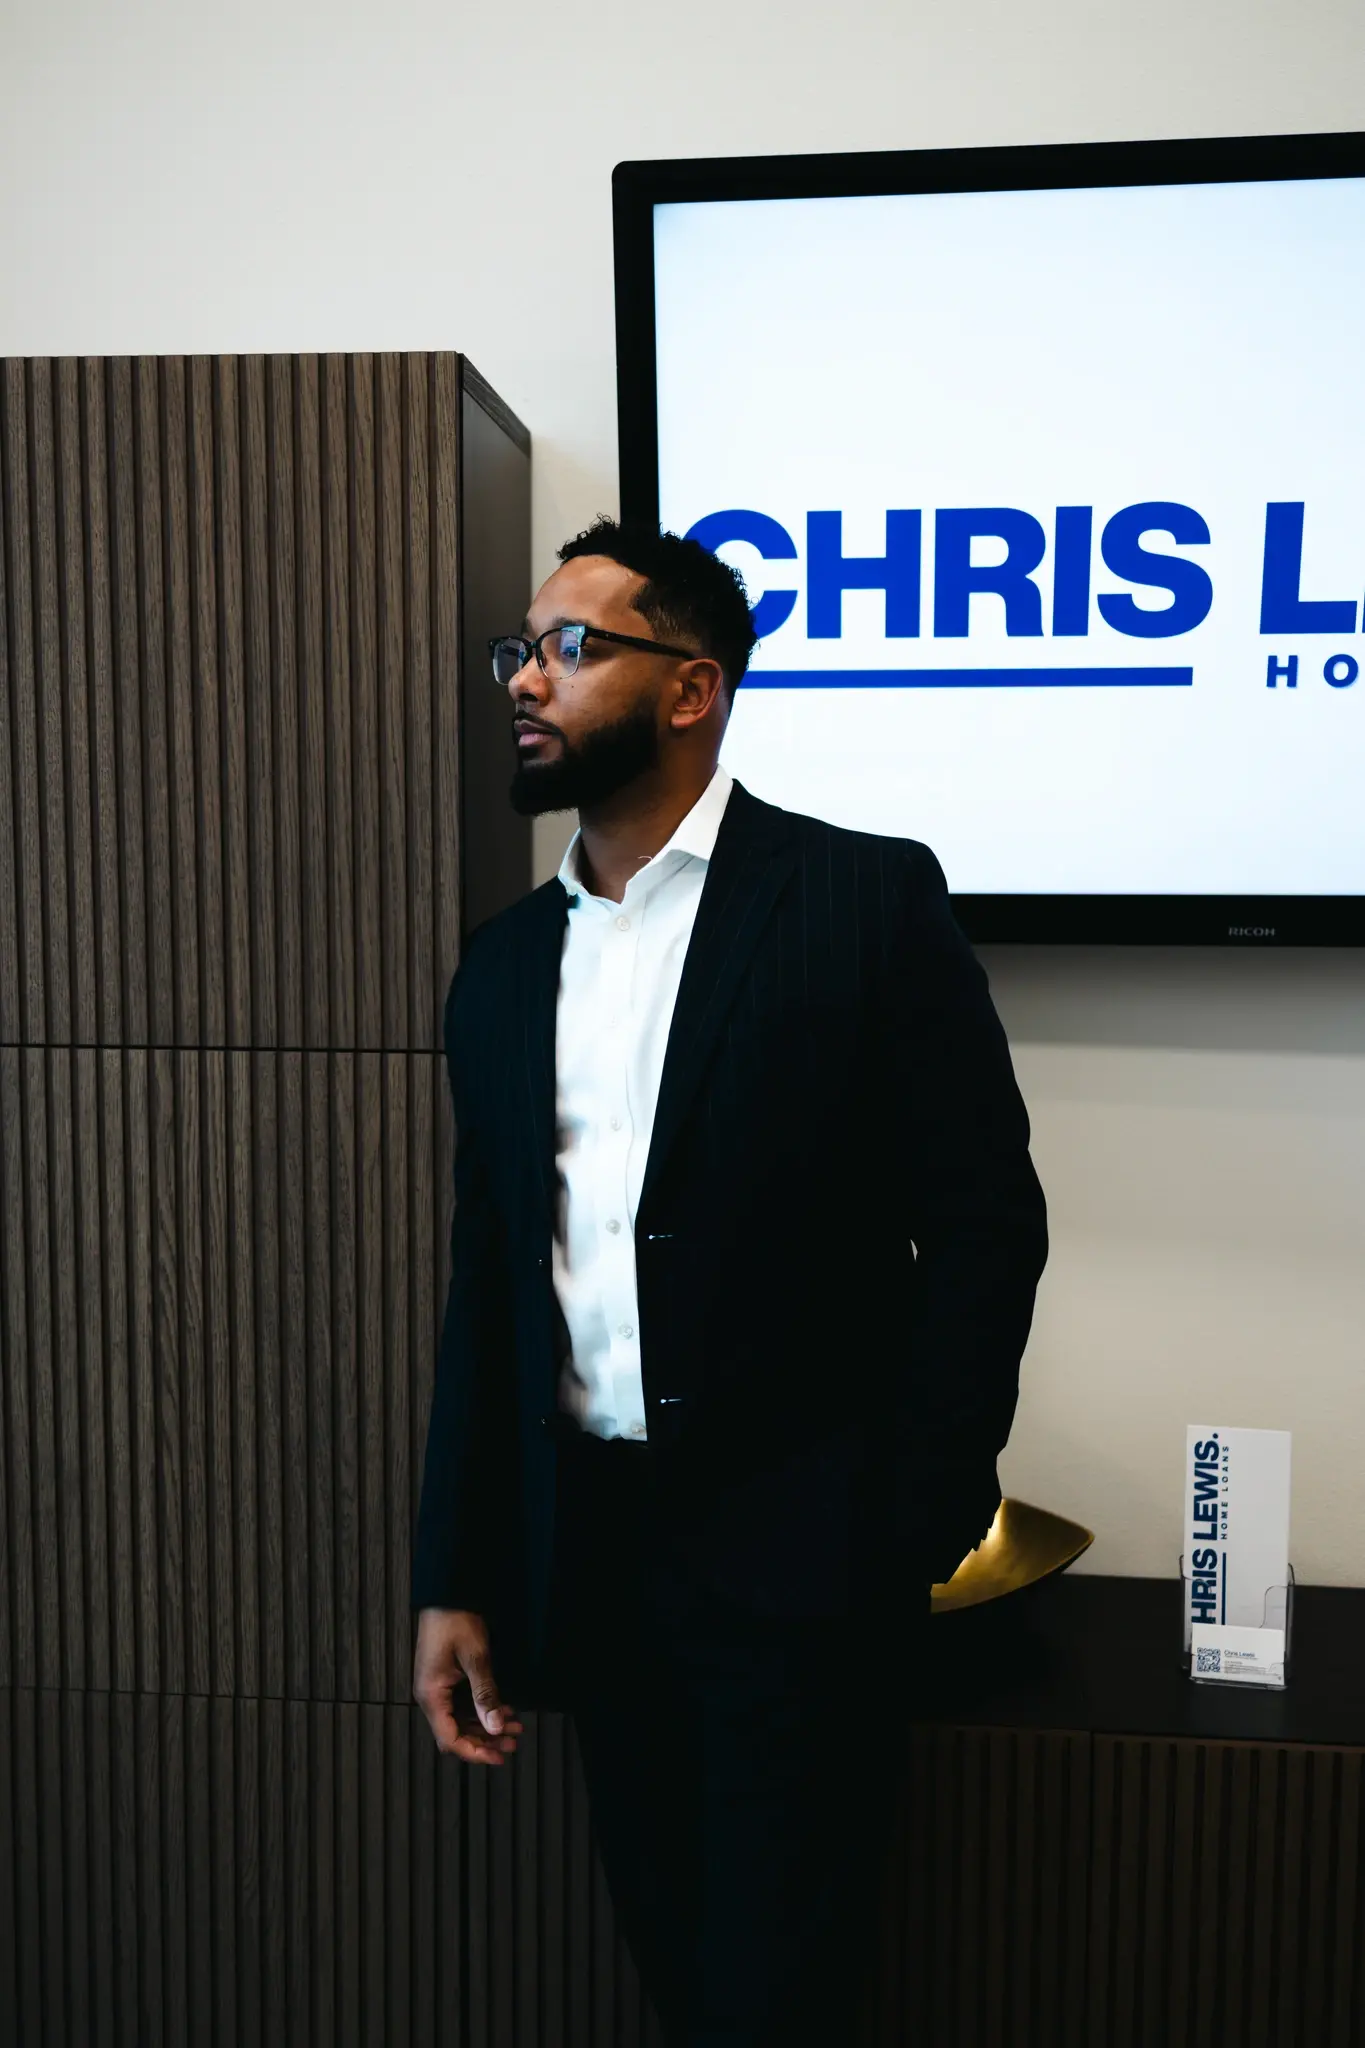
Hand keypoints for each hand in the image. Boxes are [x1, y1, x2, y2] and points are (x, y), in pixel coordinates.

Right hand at [413, 1608, 523, 1764]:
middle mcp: (431, 1697)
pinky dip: (482, 1710)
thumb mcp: (475, 1658)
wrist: (445, 1593)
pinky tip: (503, 1709)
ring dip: (486, 1725)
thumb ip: (485, 1694)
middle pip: (456, 1733)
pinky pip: (462, 1704)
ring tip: (514, 1726)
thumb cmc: (456, 1621)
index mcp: (431, 1696)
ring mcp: (437, 1688)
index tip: (498, 1757)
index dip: (474, 1753)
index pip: (450, 1739)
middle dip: (485, 1741)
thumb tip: (495, 1727)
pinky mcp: (444, 1679)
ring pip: (461, 1720)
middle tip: (514, 1742)